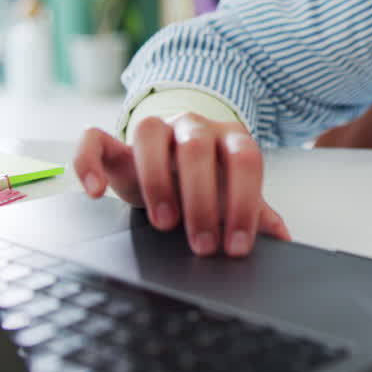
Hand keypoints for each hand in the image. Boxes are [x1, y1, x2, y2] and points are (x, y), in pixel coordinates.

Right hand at [73, 113, 289, 257]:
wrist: (172, 154)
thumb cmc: (207, 179)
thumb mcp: (231, 194)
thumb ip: (255, 212)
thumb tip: (283, 239)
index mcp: (229, 137)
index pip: (244, 160)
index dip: (243, 203)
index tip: (236, 246)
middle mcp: (193, 126)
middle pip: (197, 147)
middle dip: (202, 199)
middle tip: (202, 243)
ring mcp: (153, 129)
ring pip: (148, 132)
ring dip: (156, 179)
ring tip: (164, 223)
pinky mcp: (114, 141)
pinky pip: (94, 138)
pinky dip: (88, 161)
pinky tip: (94, 191)